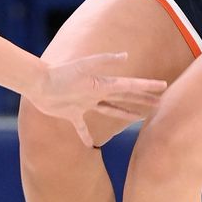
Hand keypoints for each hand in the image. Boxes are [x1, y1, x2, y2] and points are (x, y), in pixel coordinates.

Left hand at [26, 52, 166, 147]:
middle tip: (159, 103)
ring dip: (125, 113)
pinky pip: (81, 128)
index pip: (130, 85)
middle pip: (124, 97)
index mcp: (102, 83)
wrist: (38, 83)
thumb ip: (104, 60)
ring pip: (110, 110)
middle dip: (142, 100)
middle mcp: (97, 93)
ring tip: (138, 117)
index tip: (163, 86)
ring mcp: (85, 104)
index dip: (146, 87)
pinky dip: (85, 136)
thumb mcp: (84, 66)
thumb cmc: (61, 73)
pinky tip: (90, 145)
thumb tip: (126, 55)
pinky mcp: (71, 114)